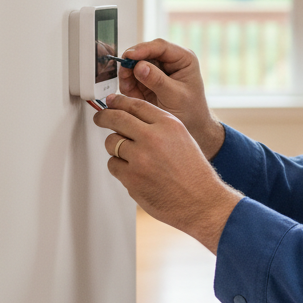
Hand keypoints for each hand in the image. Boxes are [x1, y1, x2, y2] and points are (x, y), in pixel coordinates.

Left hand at [93, 94, 241, 252]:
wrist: (201, 201)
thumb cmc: (194, 173)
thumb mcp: (183, 139)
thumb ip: (159, 127)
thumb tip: (131, 120)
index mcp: (168, 125)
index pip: (135, 105)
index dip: (119, 102)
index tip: (111, 103)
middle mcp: (153, 138)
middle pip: (116, 119)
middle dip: (104, 117)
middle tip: (100, 119)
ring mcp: (140, 158)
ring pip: (112, 143)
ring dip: (116, 148)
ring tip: (130, 156)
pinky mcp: (131, 178)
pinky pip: (113, 165)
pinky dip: (120, 168)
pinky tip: (135, 173)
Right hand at [118, 38, 225, 158]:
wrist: (191, 127)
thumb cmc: (191, 111)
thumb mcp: (175, 96)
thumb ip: (158, 81)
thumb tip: (140, 67)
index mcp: (184, 59)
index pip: (161, 46)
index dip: (143, 49)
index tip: (129, 56)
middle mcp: (169, 61)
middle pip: (144, 53)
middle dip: (132, 64)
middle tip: (124, 76)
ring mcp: (157, 70)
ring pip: (135, 64)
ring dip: (128, 75)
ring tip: (129, 89)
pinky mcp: (147, 80)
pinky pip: (131, 77)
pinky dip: (128, 84)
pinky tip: (132, 94)